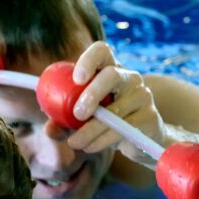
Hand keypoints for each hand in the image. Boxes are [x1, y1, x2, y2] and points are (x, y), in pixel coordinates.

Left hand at [65, 41, 165, 164]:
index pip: (102, 51)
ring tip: (75, 142)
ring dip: (91, 129)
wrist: (142, 139)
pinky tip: (90, 147)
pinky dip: (102, 141)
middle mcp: (129, 78)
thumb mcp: (83, 119)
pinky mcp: (149, 117)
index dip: (89, 60)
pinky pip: (123, 129)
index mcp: (111, 69)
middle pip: (112, 75)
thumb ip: (65, 121)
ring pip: (116, 110)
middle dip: (92, 94)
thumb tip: (49, 129)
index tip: (76, 78)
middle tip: (77, 114)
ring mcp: (142, 96)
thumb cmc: (107, 122)